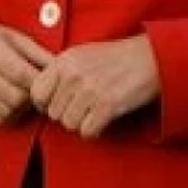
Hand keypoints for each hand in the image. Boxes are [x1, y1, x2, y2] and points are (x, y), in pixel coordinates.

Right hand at [0, 25, 54, 125]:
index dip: (40, 83)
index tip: (51, 83)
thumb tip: (62, 68)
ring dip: (23, 108)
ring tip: (26, 95)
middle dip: (33, 97)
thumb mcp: (17, 38)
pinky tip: (14, 103)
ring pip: (8, 111)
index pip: (20, 74)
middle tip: (39, 90)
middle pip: (16, 97)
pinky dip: (11, 115)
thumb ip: (38, 54)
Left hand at [30, 36, 160, 139]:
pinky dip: (95, 130)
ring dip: (82, 122)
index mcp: (64, 60)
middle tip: (85, 106)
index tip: (60, 103)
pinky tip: (104, 118)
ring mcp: (90, 89)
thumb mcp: (82, 55)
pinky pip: (87, 132)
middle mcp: (73, 74)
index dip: (46, 103)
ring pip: (69, 124)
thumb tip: (40, 98)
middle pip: (53, 113)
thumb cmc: (116, 58)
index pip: (36, 93)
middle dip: (68, 113)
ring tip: (96, 110)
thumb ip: (60, 72)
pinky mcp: (107, 105)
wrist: (151, 57)